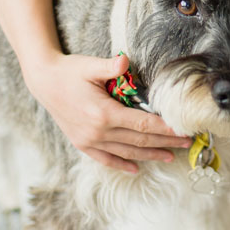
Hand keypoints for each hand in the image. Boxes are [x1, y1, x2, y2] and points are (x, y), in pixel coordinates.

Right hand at [29, 52, 190, 172]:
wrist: (43, 82)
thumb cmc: (69, 71)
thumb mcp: (90, 65)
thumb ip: (110, 65)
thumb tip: (126, 61)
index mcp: (103, 113)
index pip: (143, 124)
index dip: (165, 129)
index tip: (182, 131)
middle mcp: (98, 132)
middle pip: (139, 140)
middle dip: (165, 143)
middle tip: (186, 144)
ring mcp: (89, 141)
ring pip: (127, 152)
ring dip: (150, 155)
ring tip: (170, 156)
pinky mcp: (82, 144)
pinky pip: (106, 159)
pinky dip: (122, 164)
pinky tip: (136, 168)